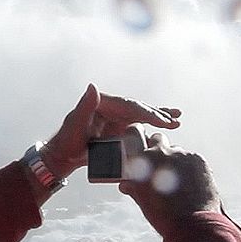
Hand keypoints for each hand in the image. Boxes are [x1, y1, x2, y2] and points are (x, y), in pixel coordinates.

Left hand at [43, 83, 180, 179]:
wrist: (63, 155)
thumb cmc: (67, 141)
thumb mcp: (75, 125)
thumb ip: (85, 106)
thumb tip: (93, 86)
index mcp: (102, 101)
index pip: (129, 105)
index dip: (146, 113)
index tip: (162, 121)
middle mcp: (111, 105)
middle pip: (138, 108)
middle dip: (157, 115)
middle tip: (174, 121)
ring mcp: (116, 115)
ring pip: (141, 114)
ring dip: (160, 116)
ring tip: (177, 117)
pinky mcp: (119, 125)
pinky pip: (139, 122)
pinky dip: (153, 123)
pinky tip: (168, 123)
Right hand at [118, 133, 220, 234]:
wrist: (194, 224)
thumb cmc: (165, 216)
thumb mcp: (143, 201)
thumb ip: (134, 187)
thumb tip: (126, 184)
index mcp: (141, 161)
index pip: (133, 132)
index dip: (136, 134)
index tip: (139, 140)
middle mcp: (160, 152)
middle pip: (157, 139)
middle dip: (158, 149)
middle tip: (160, 166)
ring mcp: (181, 154)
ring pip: (176, 150)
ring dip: (175, 160)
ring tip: (178, 181)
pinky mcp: (198, 159)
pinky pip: (190, 158)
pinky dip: (189, 167)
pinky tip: (190, 184)